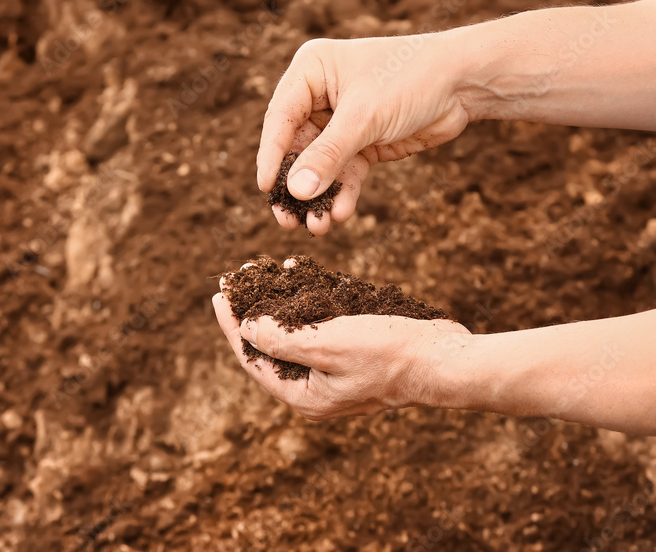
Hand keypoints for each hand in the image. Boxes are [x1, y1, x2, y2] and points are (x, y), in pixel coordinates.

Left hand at [212, 274, 470, 420]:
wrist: (444, 359)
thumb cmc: (389, 353)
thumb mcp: (327, 343)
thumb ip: (282, 338)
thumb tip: (248, 329)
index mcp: (303, 395)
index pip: (253, 358)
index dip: (233, 325)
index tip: (220, 294)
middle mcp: (314, 388)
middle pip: (270, 346)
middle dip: (255, 310)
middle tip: (240, 277)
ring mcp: (333, 372)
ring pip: (294, 333)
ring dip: (281, 301)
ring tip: (268, 269)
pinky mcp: (351, 355)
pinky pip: (319, 327)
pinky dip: (308, 302)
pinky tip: (303, 275)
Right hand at [258, 35, 470, 234]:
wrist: (464, 82)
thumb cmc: (411, 78)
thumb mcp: (364, 117)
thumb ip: (328, 155)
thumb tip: (296, 191)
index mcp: (310, 71)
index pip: (280, 118)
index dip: (271, 155)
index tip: (265, 189)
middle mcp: (319, 96)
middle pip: (295, 148)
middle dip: (295, 186)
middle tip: (286, 220)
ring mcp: (340, 121)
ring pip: (319, 166)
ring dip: (318, 198)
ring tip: (316, 227)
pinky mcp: (362, 142)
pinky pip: (344, 173)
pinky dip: (343, 194)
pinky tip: (342, 215)